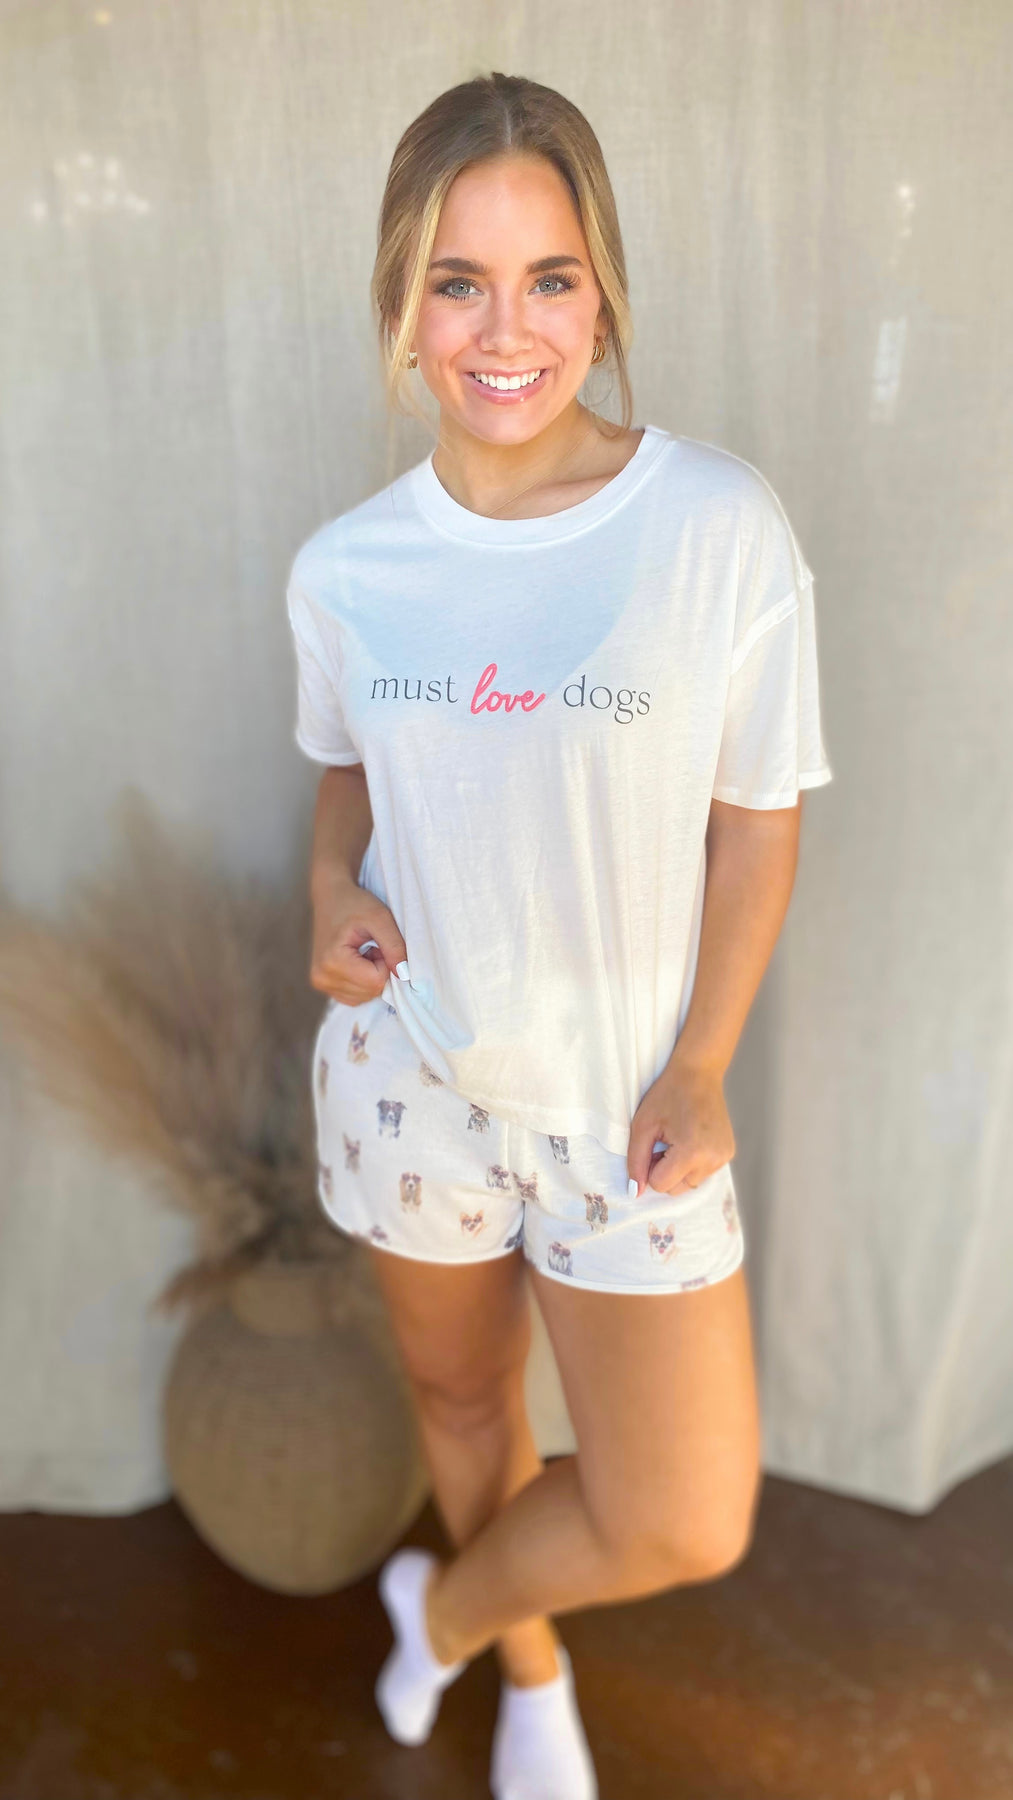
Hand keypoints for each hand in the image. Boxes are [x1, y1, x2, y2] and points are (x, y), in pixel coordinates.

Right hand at [309, 876, 406, 1005]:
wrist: (330, 897)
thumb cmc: (355, 903)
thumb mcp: (380, 918)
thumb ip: (394, 946)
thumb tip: (404, 974)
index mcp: (332, 961)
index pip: (376, 981)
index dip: (385, 962)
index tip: (376, 943)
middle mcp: (322, 977)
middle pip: (371, 992)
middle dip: (379, 970)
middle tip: (370, 946)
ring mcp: (321, 983)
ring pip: (365, 996)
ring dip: (371, 976)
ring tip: (363, 951)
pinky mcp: (324, 985)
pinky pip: (355, 997)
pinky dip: (363, 981)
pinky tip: (357, 960)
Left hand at [627, 1057, 735, 1198]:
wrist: (699, 1073)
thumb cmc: (668, 1095)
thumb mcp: (642, 1126)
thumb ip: (636, 1161)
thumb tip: (635, 1192)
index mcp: (692, 1153)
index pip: (660, 1185)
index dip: (650, 1166)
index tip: (655, 1143)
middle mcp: (713, 1159)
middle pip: (676, 1189)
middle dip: (665, 1171)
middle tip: (665, 1141)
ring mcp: (724, 1157)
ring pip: (689, 1184)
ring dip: (679, 1169)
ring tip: (679, 1139)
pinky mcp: (729, 1153)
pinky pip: (703, 1173)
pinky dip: (693, 1163)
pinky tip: (692, 1139)